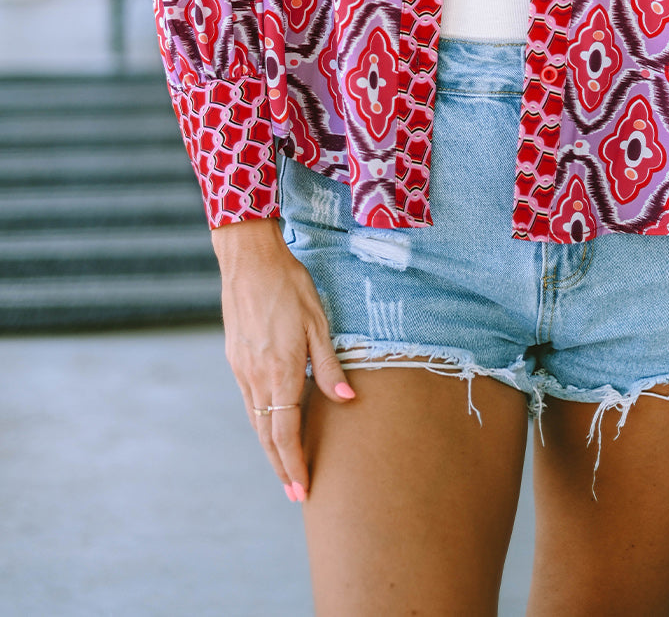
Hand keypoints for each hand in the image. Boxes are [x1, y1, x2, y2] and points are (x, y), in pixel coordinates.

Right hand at [211, 217, 355, 499]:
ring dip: (269, 447)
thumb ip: (328, 364)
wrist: (249, 260)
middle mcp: (255, 376)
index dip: (294, 464)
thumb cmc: (289, 286)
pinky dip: (260, 421)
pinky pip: (248, 400)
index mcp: (279, 371)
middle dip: (281, 467)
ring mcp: (241, 368)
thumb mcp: (317, 321)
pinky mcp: (235, 358)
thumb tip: (346, 399)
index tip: (303, 489)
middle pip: (266, 435)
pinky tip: (270, 425)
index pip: (285, 432)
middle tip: (295, 494)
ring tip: (285, 466)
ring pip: (255, 420)